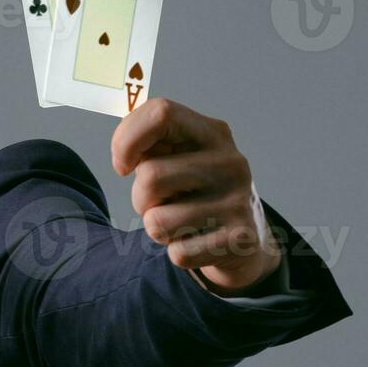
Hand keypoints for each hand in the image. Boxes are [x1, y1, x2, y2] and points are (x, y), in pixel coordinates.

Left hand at [110, 98, 281, 293]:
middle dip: (141, 198)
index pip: (160, 113)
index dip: (127, 139)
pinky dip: (177, 252)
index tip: (123, 165)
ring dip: (156, 227)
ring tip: (180, 222)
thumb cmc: (194, 193)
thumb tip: (124, 152)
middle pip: (150, 177)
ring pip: (157, 221)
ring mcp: (239, 201)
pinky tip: (197, 241)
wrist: (244, 240)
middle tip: (162, 203)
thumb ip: (148, 144)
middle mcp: (231, 162)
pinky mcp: (240, 239)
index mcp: (213, 133)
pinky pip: (178, 252)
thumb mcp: (177, 160)